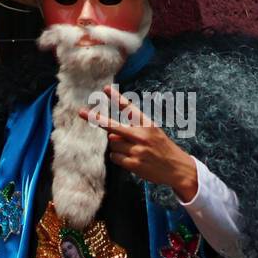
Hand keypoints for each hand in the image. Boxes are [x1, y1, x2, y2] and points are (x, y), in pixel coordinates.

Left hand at [78, 85, 198, 201]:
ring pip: (112, 144)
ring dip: (116, 147)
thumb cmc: (162, 148)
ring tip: (131, 151)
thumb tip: (110, 134)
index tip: (105, 89)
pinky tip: (130, 159)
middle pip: (113, 126)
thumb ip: (134, 130)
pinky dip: (118, 158)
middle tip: (81, 112)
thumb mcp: (154, 133)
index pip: (130, 109)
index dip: (117, 98)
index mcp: (148, 125)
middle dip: (96, 119)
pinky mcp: (134, 163)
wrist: (177, 168)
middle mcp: (141, 136)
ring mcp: (137, 150)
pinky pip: (115, 157)